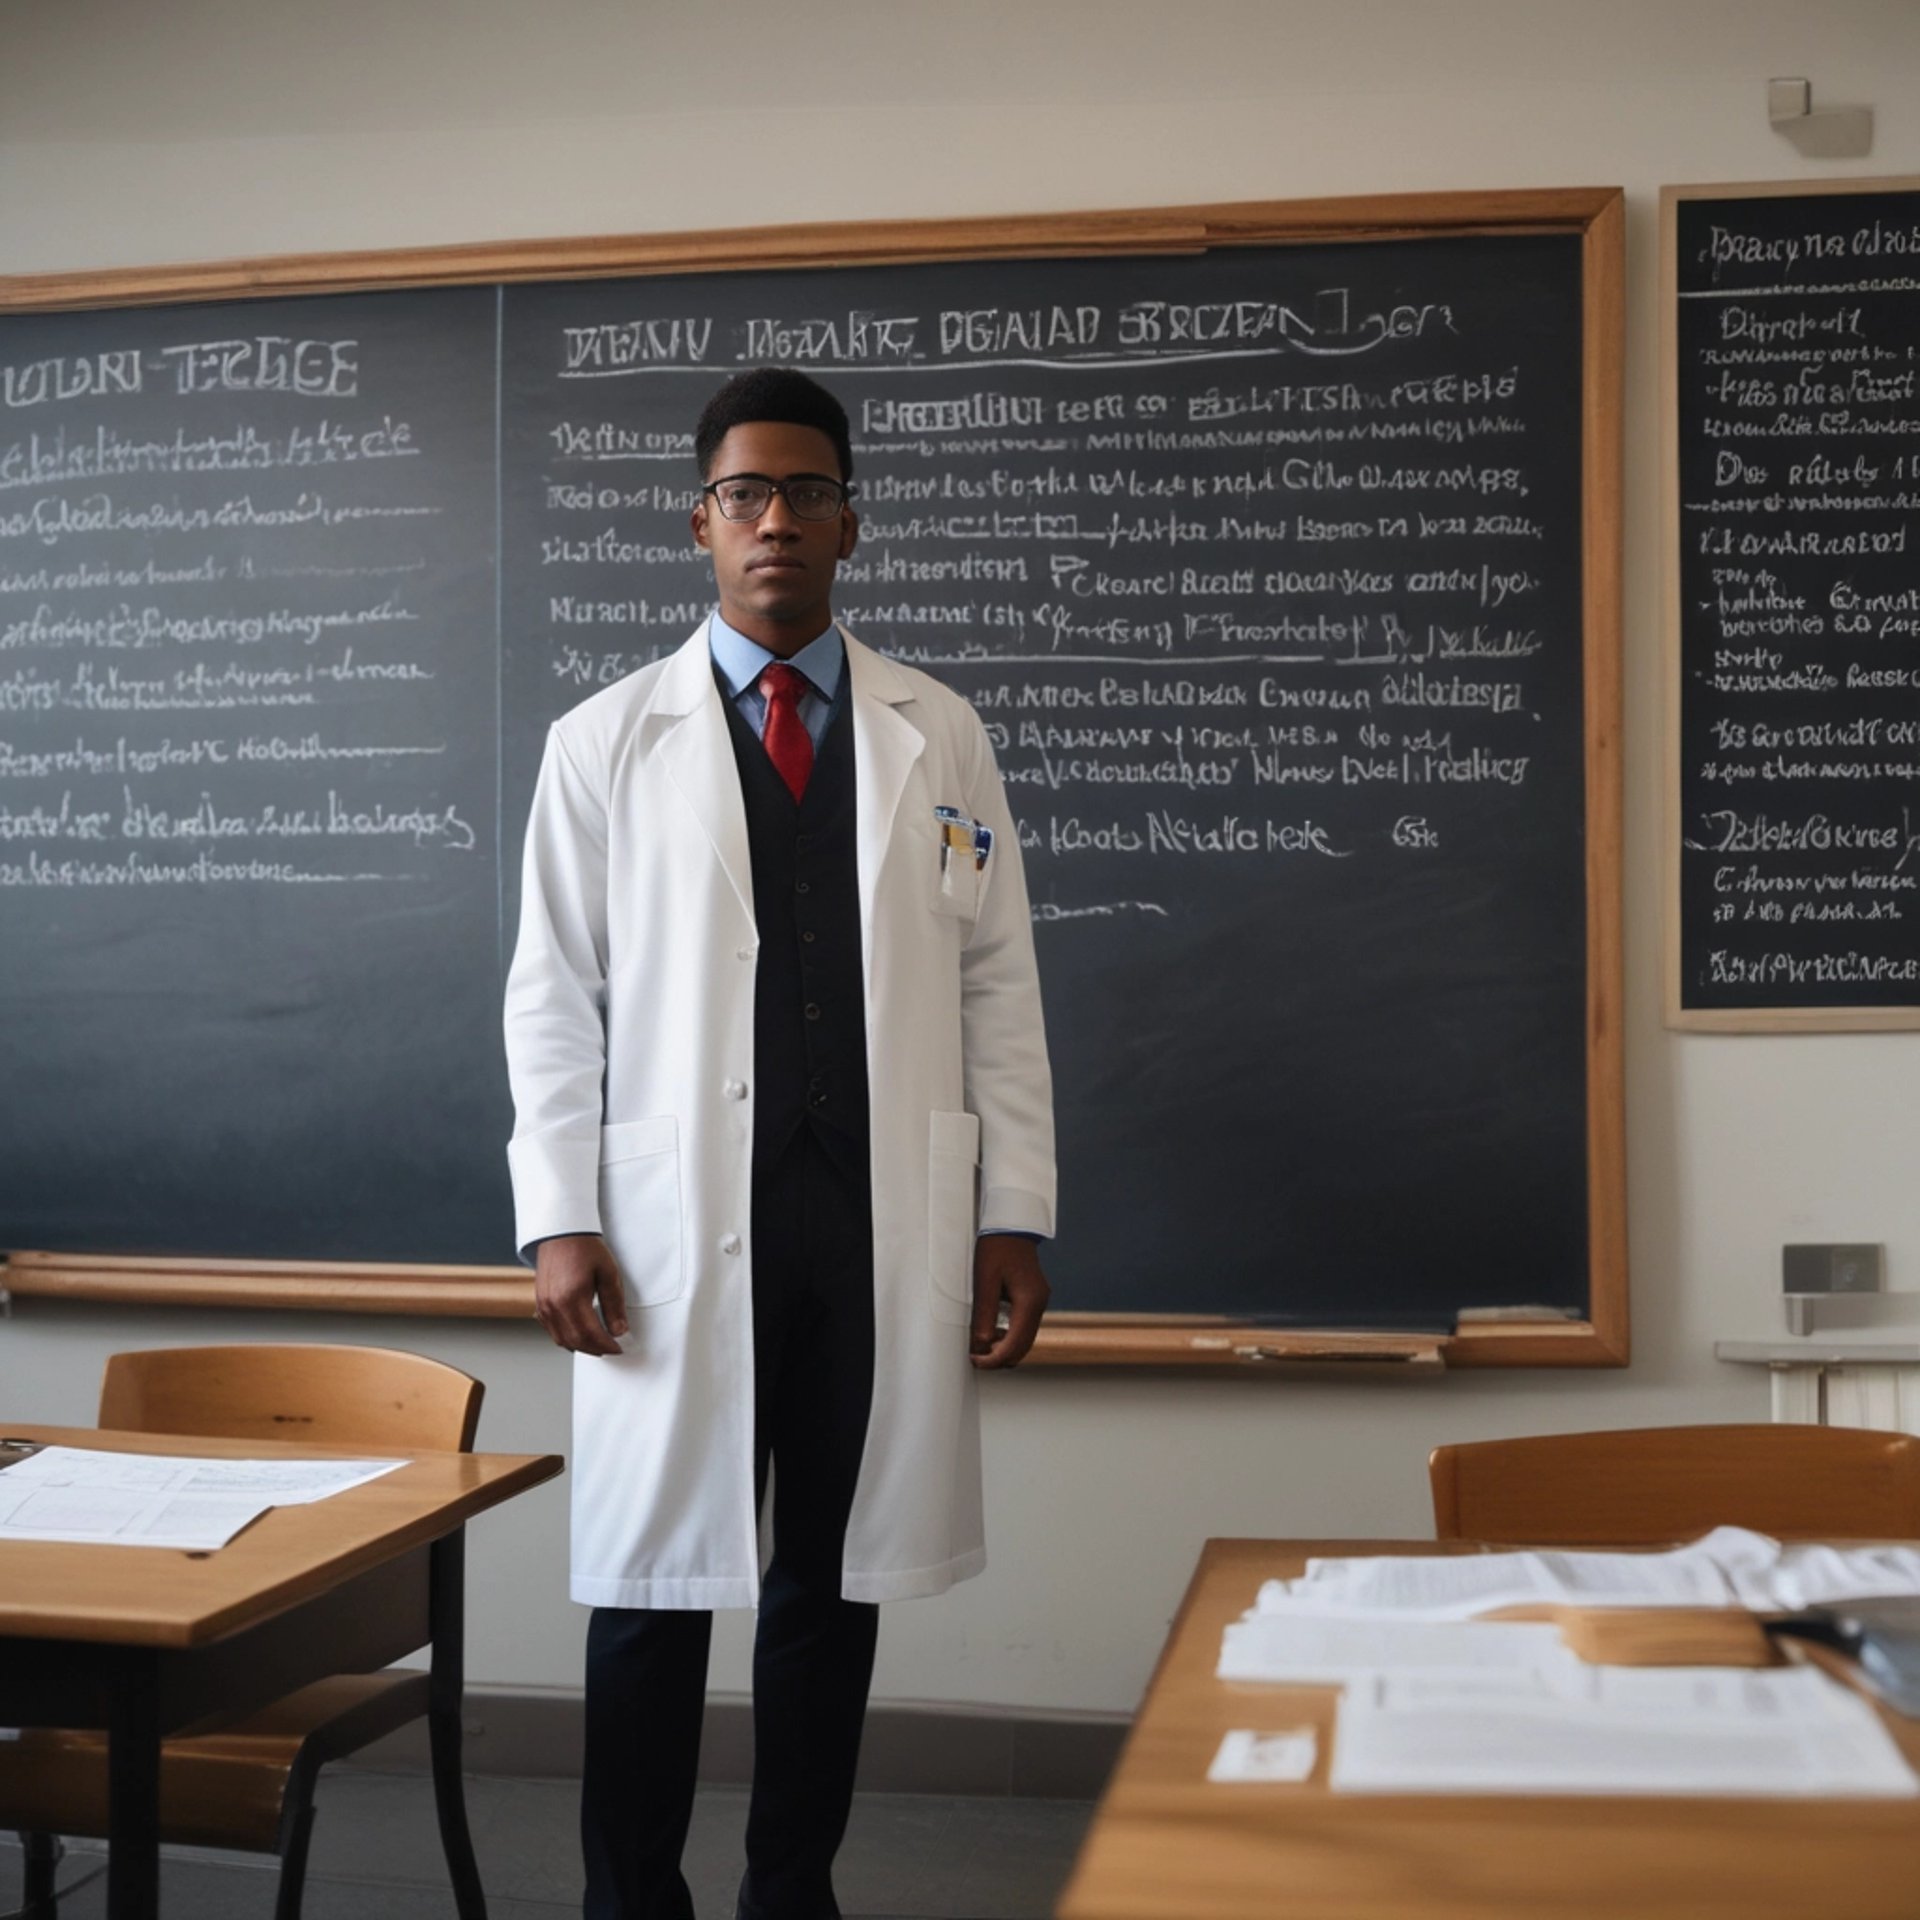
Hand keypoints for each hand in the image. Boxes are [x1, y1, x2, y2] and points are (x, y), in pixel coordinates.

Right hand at [534, 1233, 628, 1355]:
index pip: (591, 1334)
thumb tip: (619, 1330)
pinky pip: (552, 1331)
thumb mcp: (608, 1273)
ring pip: (562, 1339)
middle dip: (596, 1349)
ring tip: (599, 1344)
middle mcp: (554, 1305)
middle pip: (576, 1341)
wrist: (561, 1233)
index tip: (618, 1348)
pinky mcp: (540, 1303)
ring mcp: (544, 1306)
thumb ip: (614, 1304)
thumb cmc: (584, 1247)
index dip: (606, 1345)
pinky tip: (580, 1335)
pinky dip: (567, 1338)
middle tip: (611, 1348)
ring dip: (581, 1346)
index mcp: (572, 1297)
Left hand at [970, 1234, 1049, 1368]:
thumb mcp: (984, 1281)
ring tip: (981, 1348)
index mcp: (1029, 1301)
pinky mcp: (1034, 1299)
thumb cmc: (996, 1248)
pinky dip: (1010, 1336)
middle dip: (1000, 1358)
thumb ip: (984, 1314)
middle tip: (976, 1359)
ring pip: (1025, 1339)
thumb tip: (982, 1345)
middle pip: (1023, 1347)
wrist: (1011, 1226)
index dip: (994, 1359)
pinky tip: (993, 1333)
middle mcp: (1039, 1304)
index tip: (976, 1361)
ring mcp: (1039, 1302)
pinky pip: (1024, 1327)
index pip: (1014, 1344)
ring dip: (1005, 1349)